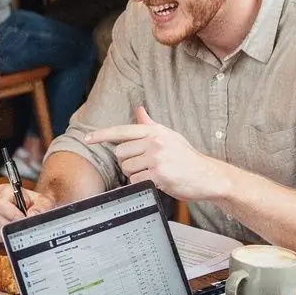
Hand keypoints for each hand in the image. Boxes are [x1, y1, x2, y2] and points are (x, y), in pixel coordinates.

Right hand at [0, 182, 54, 239]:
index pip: (2, 204)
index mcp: (5, 191)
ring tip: (22, 228)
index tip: (24, 218)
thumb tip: (31, 214)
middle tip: (25, 226)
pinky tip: (15, 232)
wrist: (37, 209)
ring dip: (10, 231)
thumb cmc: (38, 203)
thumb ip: (40, 207)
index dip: (13, 214)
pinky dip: (7, 236)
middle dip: (13, 225)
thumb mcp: (44, 202)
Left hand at [86, 107, 224, 200]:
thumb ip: (151, 125)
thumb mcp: (170, 136)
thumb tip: (139, 110)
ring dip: (135, 174)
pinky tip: (156, 182)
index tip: (87, 139)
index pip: (122, 130)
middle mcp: (155, 142)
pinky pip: (136, 180)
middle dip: (127, 162)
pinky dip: (142, 184)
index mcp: (155, 131)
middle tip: (144, 166)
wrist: (208, 176)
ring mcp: (157, 158)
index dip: (101, 135)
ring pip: (127, 168)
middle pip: (120, 153)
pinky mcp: (159, 175)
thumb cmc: (188, 158)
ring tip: (153, 173)